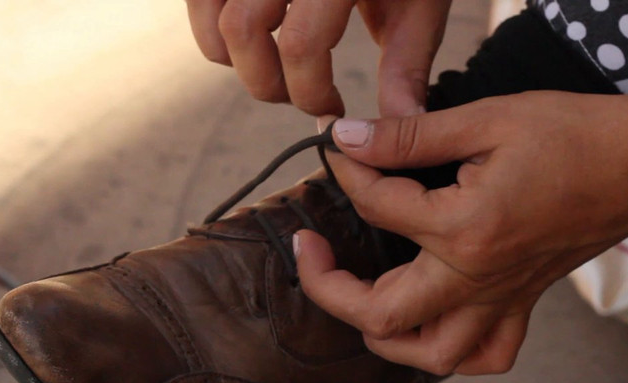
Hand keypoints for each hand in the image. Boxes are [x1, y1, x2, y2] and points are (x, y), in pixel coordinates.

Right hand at [184, 0, 451, 115]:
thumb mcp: (418, 5)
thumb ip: (405, 67)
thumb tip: (402, 125)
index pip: (301, 45)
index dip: (312, 94)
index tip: (332, 110)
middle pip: (240, 29)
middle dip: (268, 83)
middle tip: (300, 95)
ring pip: (209, 11)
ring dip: (234, 57)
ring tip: (275, 66)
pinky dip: (215, 24)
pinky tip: (260, 31)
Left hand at [296, 92, 627, 374]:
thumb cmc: (573, 134)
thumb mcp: (486, 120)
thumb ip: (409, 136)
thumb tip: (349, 138)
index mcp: (465, 228)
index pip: (378, 207)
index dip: (349, 172)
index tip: (341, 149)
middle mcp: (479, 278)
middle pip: (382, 315)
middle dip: (330, 289)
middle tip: (311, 253)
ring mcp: (504, 299)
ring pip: (432, 356)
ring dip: (384, 336)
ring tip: (360, 299)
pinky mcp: (526, 302)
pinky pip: (488, 354)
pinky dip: (451, 353)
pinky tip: (434, 324)